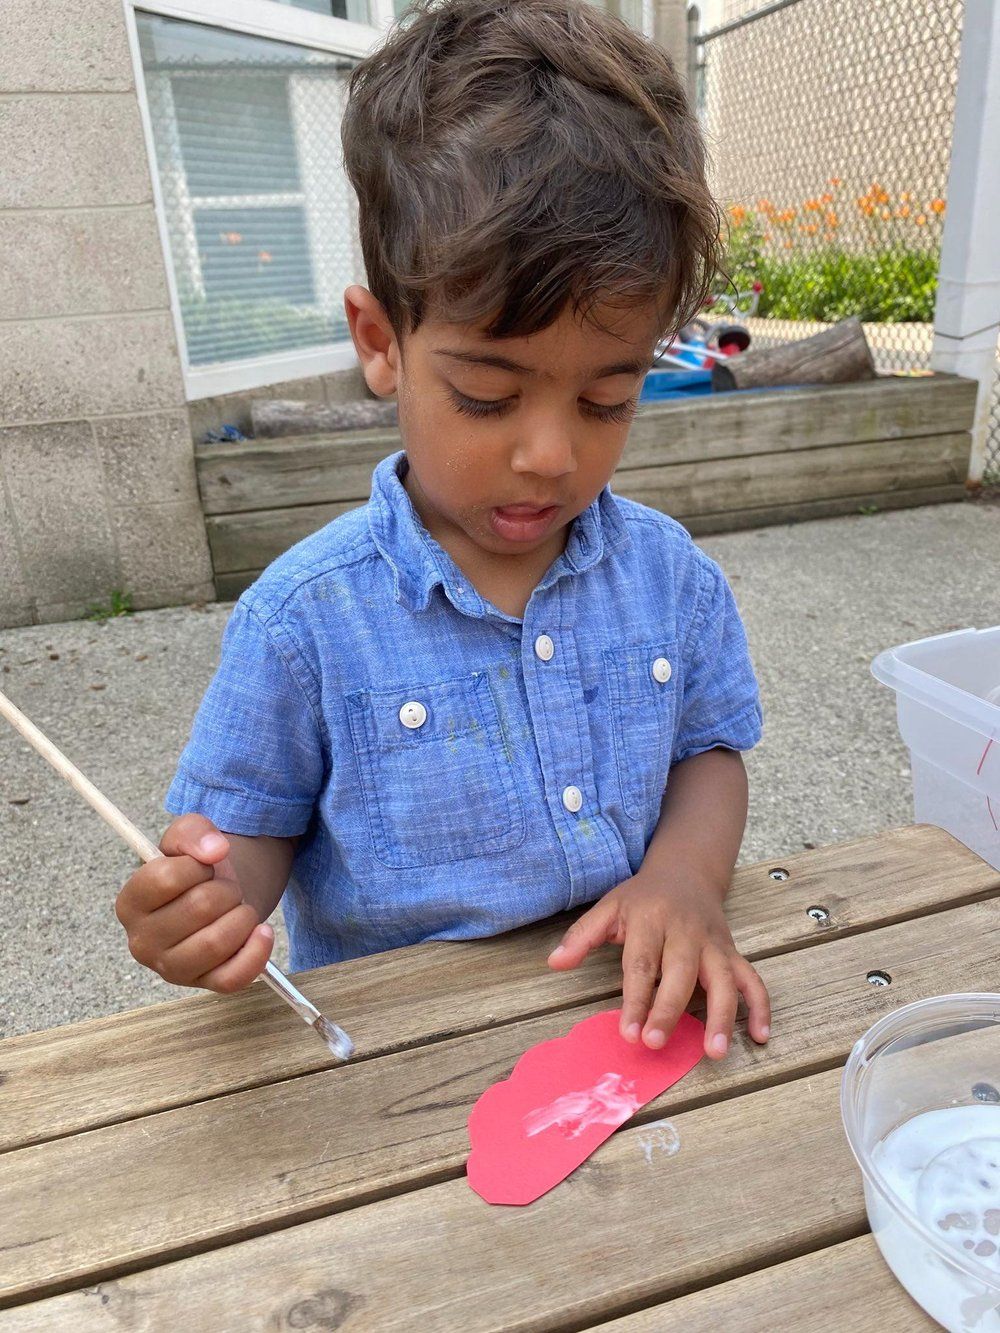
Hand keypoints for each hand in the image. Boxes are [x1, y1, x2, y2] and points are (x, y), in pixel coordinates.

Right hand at [115, 813, 273, 992]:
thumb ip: (194, 832)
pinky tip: (262, 931)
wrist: (221, 896)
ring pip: (216, 942)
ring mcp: (171, 969)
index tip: (205, 866)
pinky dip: (257, 951)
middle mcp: (142, 942)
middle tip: (227, 889)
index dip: (197, 866)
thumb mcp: (188, 836)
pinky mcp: (203, 985)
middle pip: (199, 907)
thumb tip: (215, 850)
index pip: (164, 879)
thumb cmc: (198, 869)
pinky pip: (233, 978)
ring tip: (240, 908)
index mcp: (131, 903)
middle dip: (226, 889)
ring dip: (243, 916)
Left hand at [546, 872, 769, 1059]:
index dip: (635, 1000)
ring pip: (724, 979)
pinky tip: (758, 1036)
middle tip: (655, 1044)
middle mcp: (686, 932)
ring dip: (723, 1016)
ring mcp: (713, 944)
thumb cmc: (642, 897)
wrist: (685, 872)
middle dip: (670, 1010)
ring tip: (715, 1051)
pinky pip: (753, 979)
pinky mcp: (732, 953)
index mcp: (651, 920)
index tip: (627, 1033)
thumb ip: (582, 936)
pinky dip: (760, 1007)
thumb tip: (553, 963)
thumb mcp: (608, 907)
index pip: (642, 964)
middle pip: (681, 974)